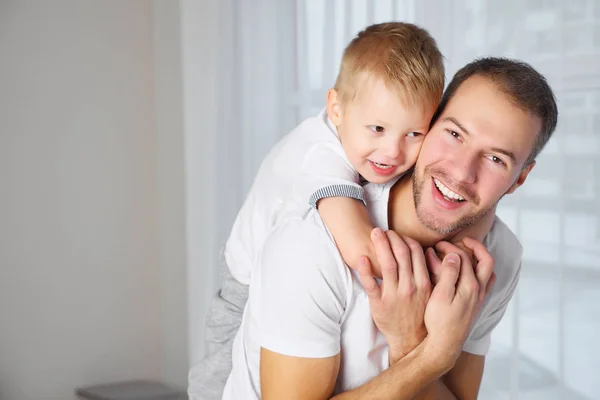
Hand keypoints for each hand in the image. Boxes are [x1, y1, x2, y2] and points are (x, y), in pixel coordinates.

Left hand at [357, 228, 430, 363]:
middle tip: (383, 230)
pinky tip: (361, 258)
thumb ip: (428, 274)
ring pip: (386, 264)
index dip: (405, 239)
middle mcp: (409, 286)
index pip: (415, 253)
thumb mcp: (430, 294)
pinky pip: (370, 284)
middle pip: (400, 254)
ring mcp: (393, 294)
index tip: (398, 233)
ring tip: (374, 233)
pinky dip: (365, 270)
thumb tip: (425, 253)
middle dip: (392, 238)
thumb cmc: (419, 313)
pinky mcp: (379, 303)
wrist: (410, 339)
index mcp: (422, 282)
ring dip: (380, 246)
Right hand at [422, 241, 494, 372]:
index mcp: (470, 285)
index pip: (464, 257)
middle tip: (460, 241)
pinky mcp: (477, 304)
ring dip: (479, 258)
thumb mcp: (440, 295)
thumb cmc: (439, 321)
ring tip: (465, 252)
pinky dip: (480, 272)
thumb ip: (448, 273)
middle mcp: (479, 290)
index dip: (450, 247)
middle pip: (485, 260)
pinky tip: (469, 272)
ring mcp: (480, 297)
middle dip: (474, 246)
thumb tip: (454, 255)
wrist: (445, 345)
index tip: (437, 245)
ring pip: (487, 271)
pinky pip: (486, 282)